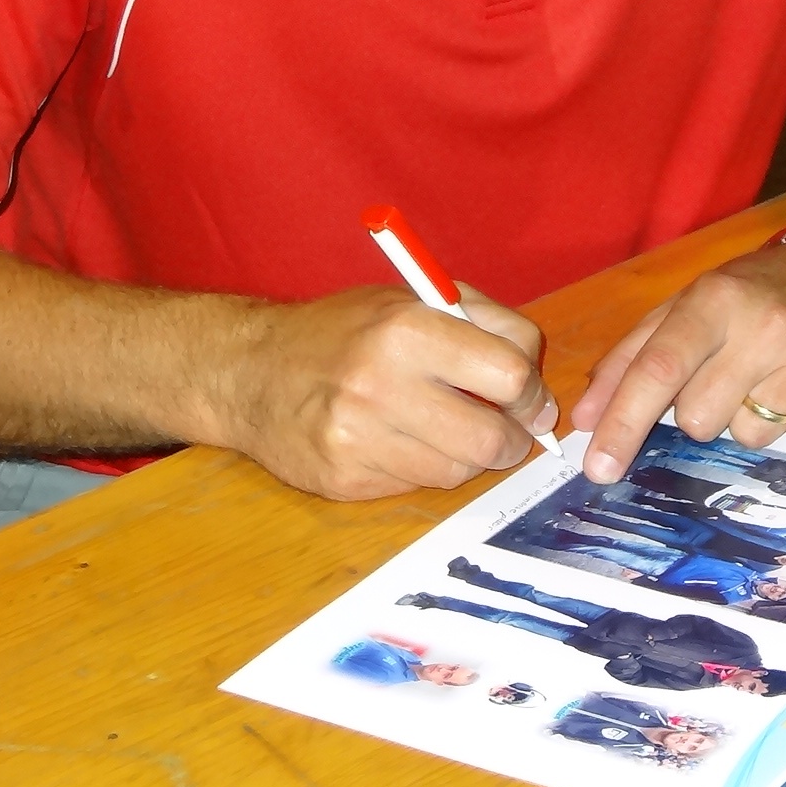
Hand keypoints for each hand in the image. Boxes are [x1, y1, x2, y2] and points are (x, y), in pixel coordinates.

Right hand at [207, 284, 555, 500]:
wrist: (251, 371)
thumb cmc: (343, 330)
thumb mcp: (411, 298)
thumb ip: (481, 322)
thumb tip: (535, 376)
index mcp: (407, 328)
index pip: (509, 372)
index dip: (531, 391)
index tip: (530, 399)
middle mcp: (381, 384)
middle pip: (491, 437)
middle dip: (513, 438)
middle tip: (509, 430)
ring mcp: (359, 439)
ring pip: (458, 471)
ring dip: (471, 458)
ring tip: (453, 432)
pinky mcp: (344, 480)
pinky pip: (417, 488)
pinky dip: (426, 469)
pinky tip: (407, 444)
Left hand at [570, 244, 785, 483]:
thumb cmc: (751, 292)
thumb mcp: (686, 306)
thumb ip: (631, 357)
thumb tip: (588, 419)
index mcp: (713, 298)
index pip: (659, 369)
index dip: (624, 422)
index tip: (599, 467)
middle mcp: (765, 323)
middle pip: (700, 419)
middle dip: (699, 412)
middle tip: (722, 376)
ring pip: (751, 436)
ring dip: (749, 417)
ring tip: (767, 375)